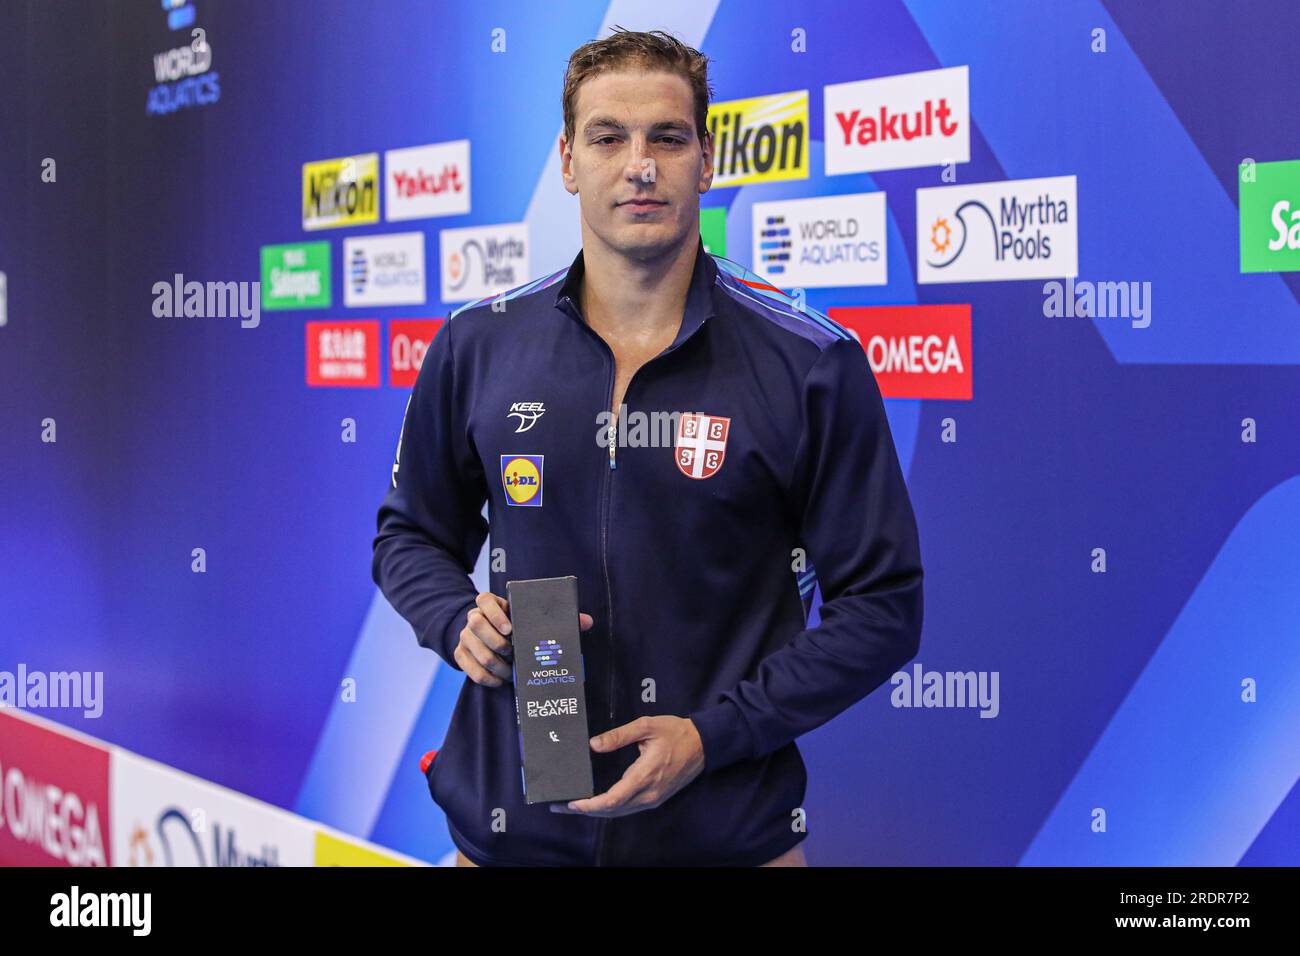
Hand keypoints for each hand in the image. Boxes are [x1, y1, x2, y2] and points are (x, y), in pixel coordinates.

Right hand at [454, 591, 592, 686]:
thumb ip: (556, 619)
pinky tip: (500, 680)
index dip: (495, 613)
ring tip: (511, 672)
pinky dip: (486, 677)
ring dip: (495, 664)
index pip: (484, 599)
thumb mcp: (532, 621)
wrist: (491, 639)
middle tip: (514, 653)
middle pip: (476, 624)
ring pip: (474, 649)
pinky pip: (469, 668)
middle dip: (497, 642)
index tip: (510, 628)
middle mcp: (474, 617)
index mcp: (491, 604)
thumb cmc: (519, 628)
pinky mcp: (461, 654)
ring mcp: (465, 636)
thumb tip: (586, 622)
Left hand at [550, 716, 704, 816]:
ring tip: (574, 806)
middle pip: (612, 811)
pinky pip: (628, 808)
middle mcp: (648, 793)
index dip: (589, 805)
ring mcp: (653, 798)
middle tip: (561, 807)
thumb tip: (594, 744)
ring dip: (596, 811)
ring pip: (620, 812)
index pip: (612, 800)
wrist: (703, 744)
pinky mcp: (655, 798)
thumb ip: (619, 736)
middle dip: (586, 811)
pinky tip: (598, 803)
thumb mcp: (646, 726)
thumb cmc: (675, 733)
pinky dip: (610, 808)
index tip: (571, 803)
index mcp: (645, 775)